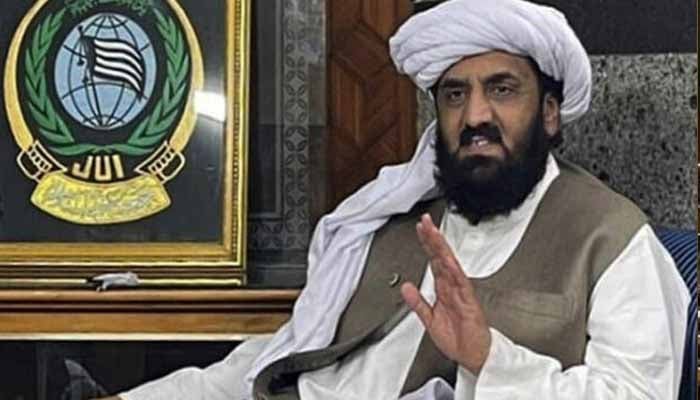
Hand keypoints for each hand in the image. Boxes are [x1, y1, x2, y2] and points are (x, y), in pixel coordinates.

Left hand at [401, 213, 491, 374]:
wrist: (474, 355)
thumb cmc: (457, 338)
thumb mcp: (429, 319)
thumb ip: (417, 302)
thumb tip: (406, 286)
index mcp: (443, 289)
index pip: (433, 261)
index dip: (426, 244)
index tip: (420, 229)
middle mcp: (452, 287)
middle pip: (441, 257)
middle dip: (433, 238)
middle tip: (425, 221)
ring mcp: (461, 292)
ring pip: (450, 265)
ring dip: (442, 248)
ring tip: (434, 233)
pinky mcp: (469, 302)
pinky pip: (461, 284)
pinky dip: (454, 271)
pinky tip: (448, 259)